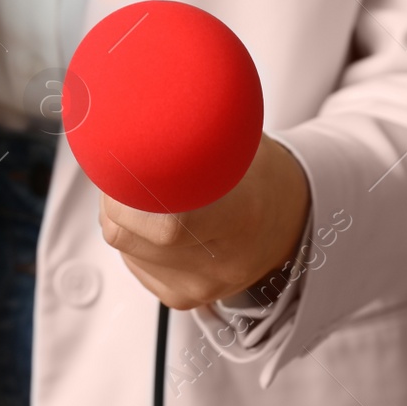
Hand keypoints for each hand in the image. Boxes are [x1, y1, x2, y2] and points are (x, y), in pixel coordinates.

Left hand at [98, 134, 309, 309]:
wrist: (292, 218)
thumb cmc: (260, 172)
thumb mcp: (236, 138)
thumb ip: (190, 132)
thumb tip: (135, 109)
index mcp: (241, 219)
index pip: (163, 222)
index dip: (128, 190)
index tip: (121, 163)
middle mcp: (219, 264)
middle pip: (126, 232)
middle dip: (114, 193)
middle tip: (129, 166)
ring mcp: (199, 286)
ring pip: (121, 244)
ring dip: (121, 212)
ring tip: (150, 190)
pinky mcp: (181, 296)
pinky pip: (132, 260)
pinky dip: (132, 235)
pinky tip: (155, 218)